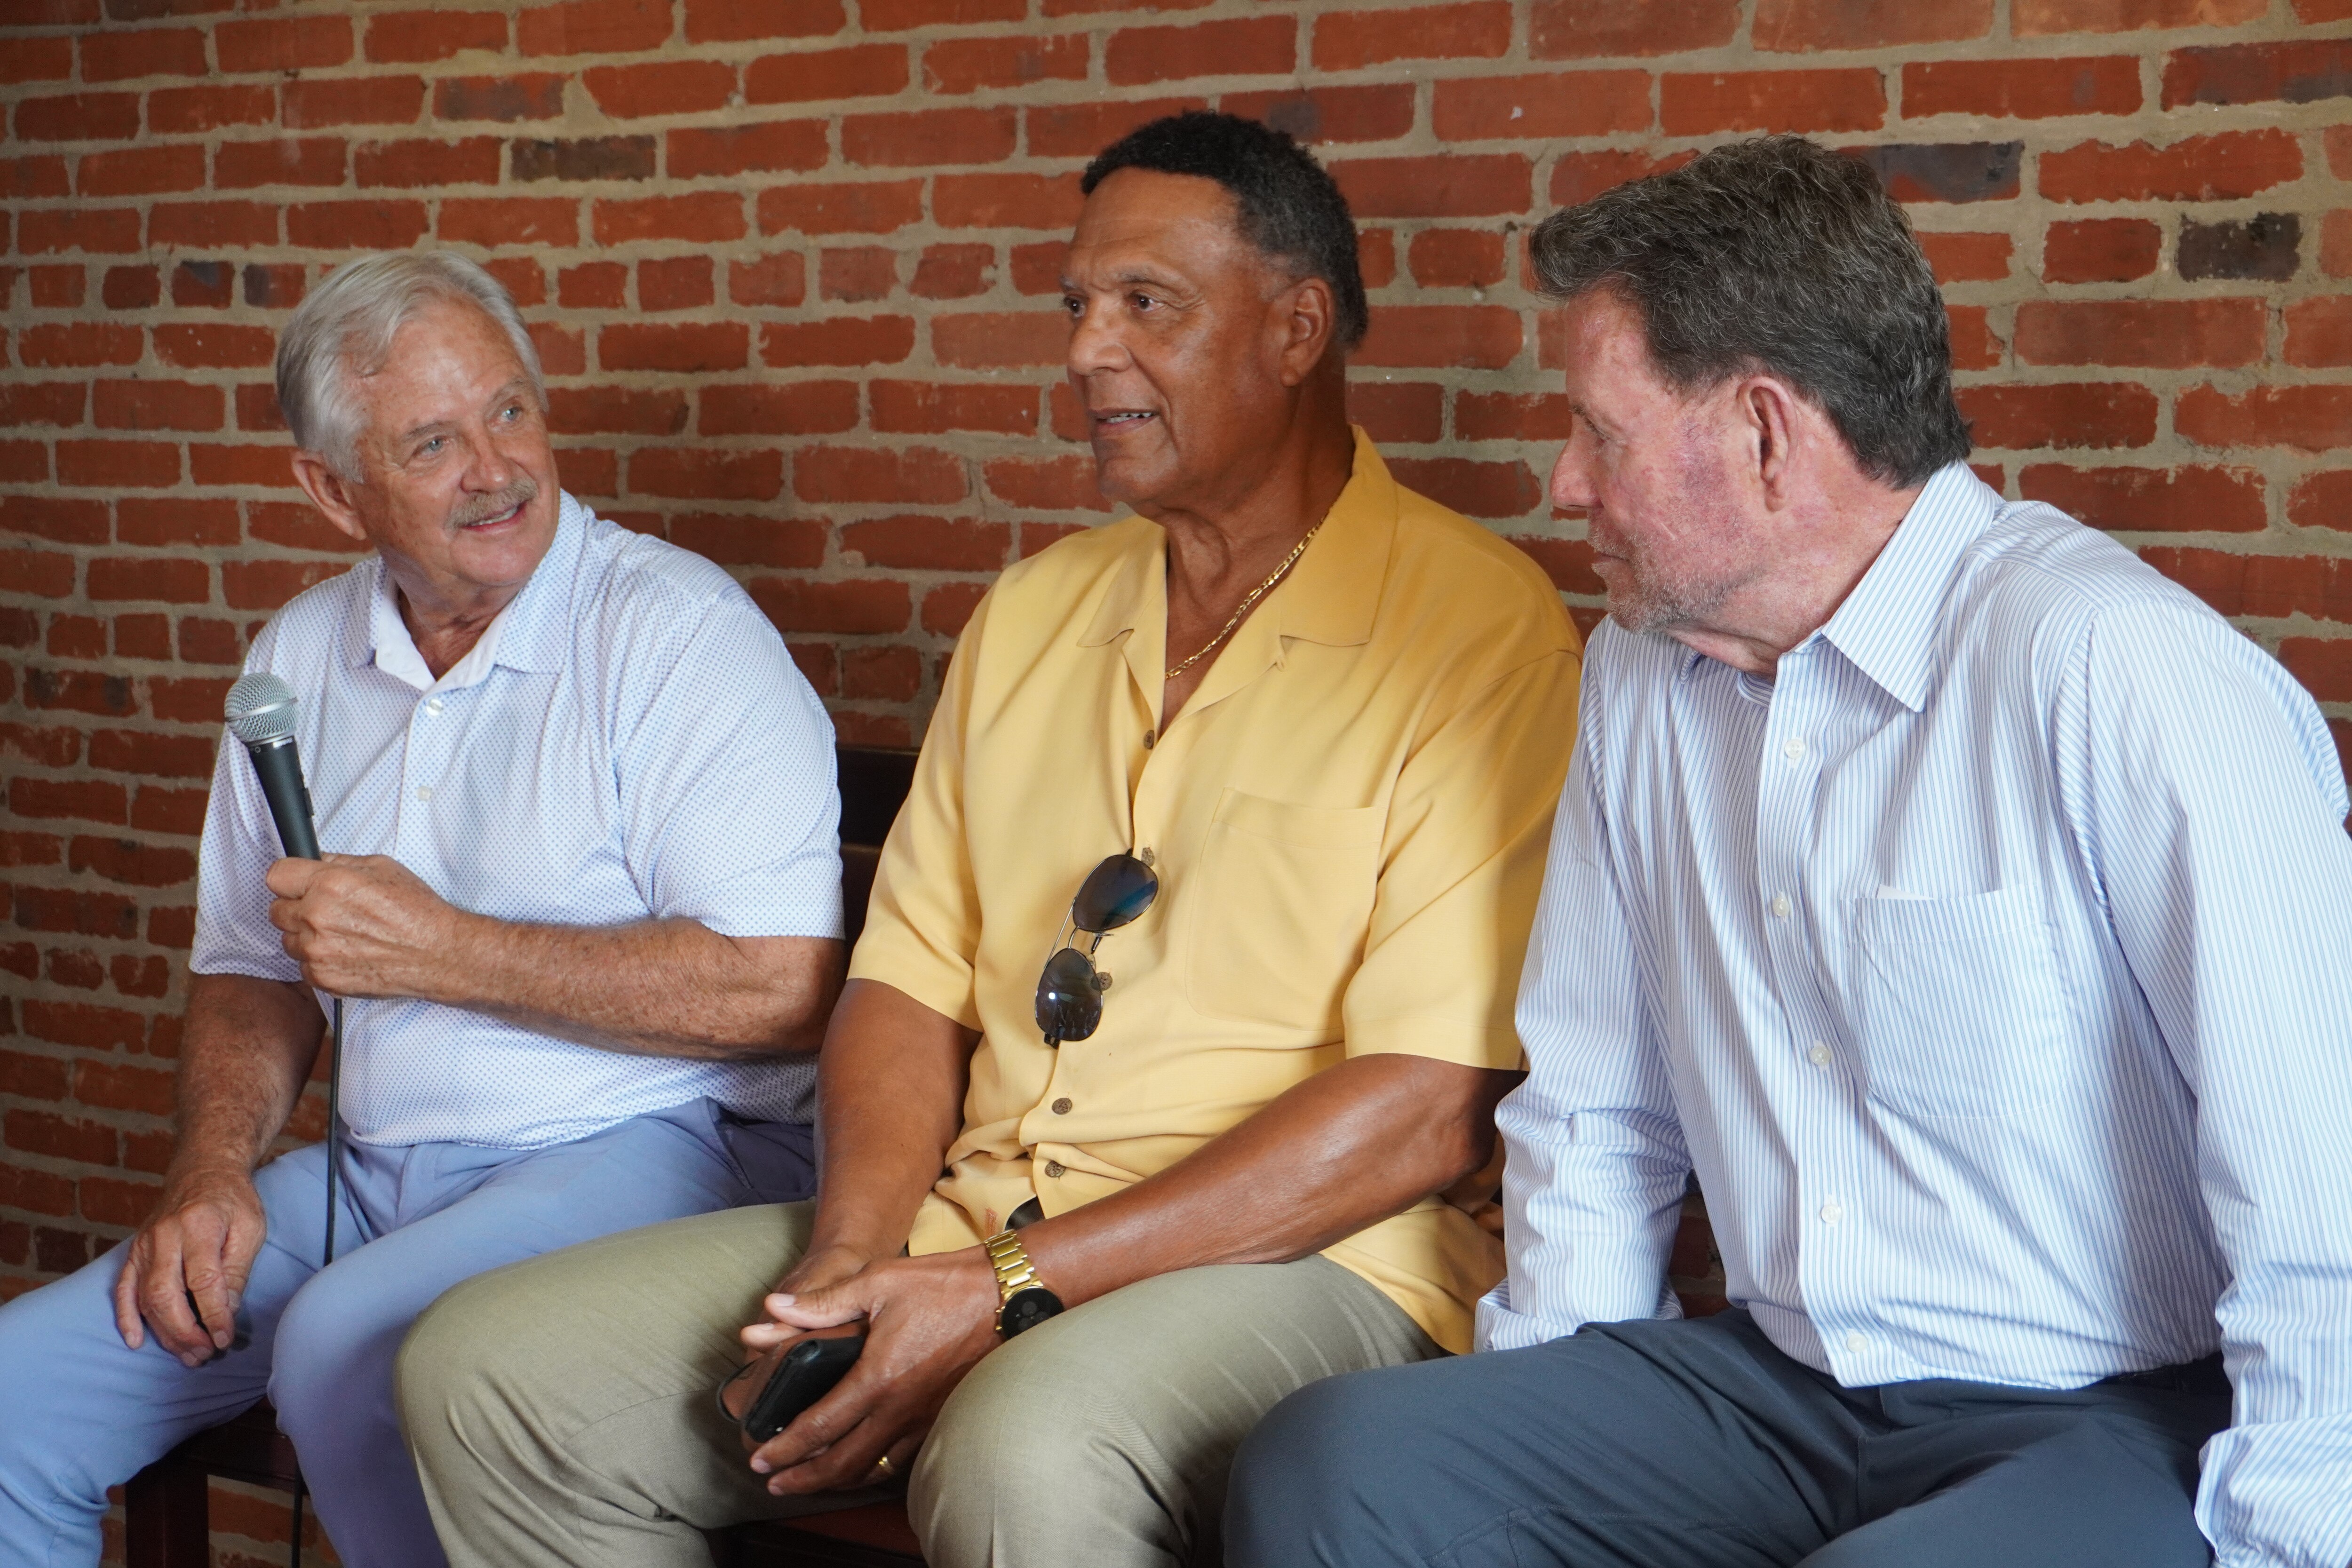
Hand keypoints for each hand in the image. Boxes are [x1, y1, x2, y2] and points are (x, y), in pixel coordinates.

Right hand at [112, 1164, 266, 1365]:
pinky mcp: (134, 1252)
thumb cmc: (232, 1201)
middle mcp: (165, 1236)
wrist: (202, 1171)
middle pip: (166, 1294)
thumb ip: (237, 1270)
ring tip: (188, 1355)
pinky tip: (137, 1340)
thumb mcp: (250, 1228)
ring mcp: (144, 1245)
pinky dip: (127, 1317)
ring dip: (164, 1332)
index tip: (225, 1338)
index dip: (213, 1315)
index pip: (204, 1280)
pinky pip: (123, 1289)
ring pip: (145, 1298)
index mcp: (200, 1226)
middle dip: (184, 1332)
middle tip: (205, 1353)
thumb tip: (227, 1312)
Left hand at [266, 853, 465, 999]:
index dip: (290, 878)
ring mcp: (316, 951)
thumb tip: (314, 862)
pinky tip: (346, 953)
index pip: (276, 875)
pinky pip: (303, 965)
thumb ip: (340, 863)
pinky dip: (319, 960)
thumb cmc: (416, 911)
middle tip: (326, 910)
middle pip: (275, 910)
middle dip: (297, 907)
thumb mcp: (382, 868)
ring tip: (341, 934)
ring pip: (287, 940)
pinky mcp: (322, 978)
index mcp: (329, 885)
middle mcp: (317, 917)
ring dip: (306, 936)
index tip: (298, 883)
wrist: (437, 955)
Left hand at [737, 1247, 1002, 1493]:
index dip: (785, 1448)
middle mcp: (900, 1408)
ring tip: (810, 1479)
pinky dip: (873, 1470)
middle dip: (803, 1478)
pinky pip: (901, 1458)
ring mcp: (924, 1417)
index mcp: (878, 1377)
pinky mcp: (941, 1416)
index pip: (820, 1427)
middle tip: (775, 1483)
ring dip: (836, 1479)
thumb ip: (822, 1303)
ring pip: (873, 1468)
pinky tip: (862, 1464)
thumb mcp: (876, 1282)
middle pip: (843, 1463)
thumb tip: (771, 1311)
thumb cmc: (942, 1284)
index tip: (761, 1459)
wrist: (1004, 1295)